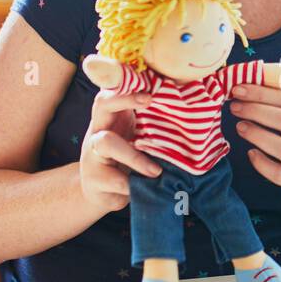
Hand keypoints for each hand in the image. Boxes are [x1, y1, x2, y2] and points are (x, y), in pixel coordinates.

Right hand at [79, 87, 162, 212]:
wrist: (100, 194)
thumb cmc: (125, 161)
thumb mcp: (136, 142)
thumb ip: (149, 128)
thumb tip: (189, 115)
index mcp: (111, 120)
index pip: (114, 92)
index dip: (128, 87)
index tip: (150, 91)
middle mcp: (98, 131)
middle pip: (102, 105)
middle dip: (125, 99)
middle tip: (149, 100)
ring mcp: (92, 154)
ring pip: (107, 143)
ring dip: (135, 156)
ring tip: (156, 171)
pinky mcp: (94, 180)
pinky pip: (116, 180)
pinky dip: (135, 185)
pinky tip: (147, 189)